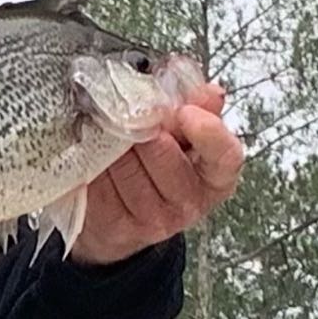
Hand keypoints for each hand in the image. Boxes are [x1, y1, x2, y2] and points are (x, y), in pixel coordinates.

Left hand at [70, 79, 243, 266]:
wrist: (117, 212)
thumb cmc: (154, 165)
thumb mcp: (181, 134)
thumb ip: (197, 108)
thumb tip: (209, 92)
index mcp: (214, 176)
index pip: (224, 155)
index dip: (206, 130)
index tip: (185, 112)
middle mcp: (188, 203)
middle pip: (162, 153)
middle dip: (141, 128)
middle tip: (130, 116)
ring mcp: (152, 220)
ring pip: (125, 165)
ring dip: (112, 143)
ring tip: (110, 137)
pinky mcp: (117, 227)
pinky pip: (99, 183)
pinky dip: (93, 163)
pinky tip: (96, 160)